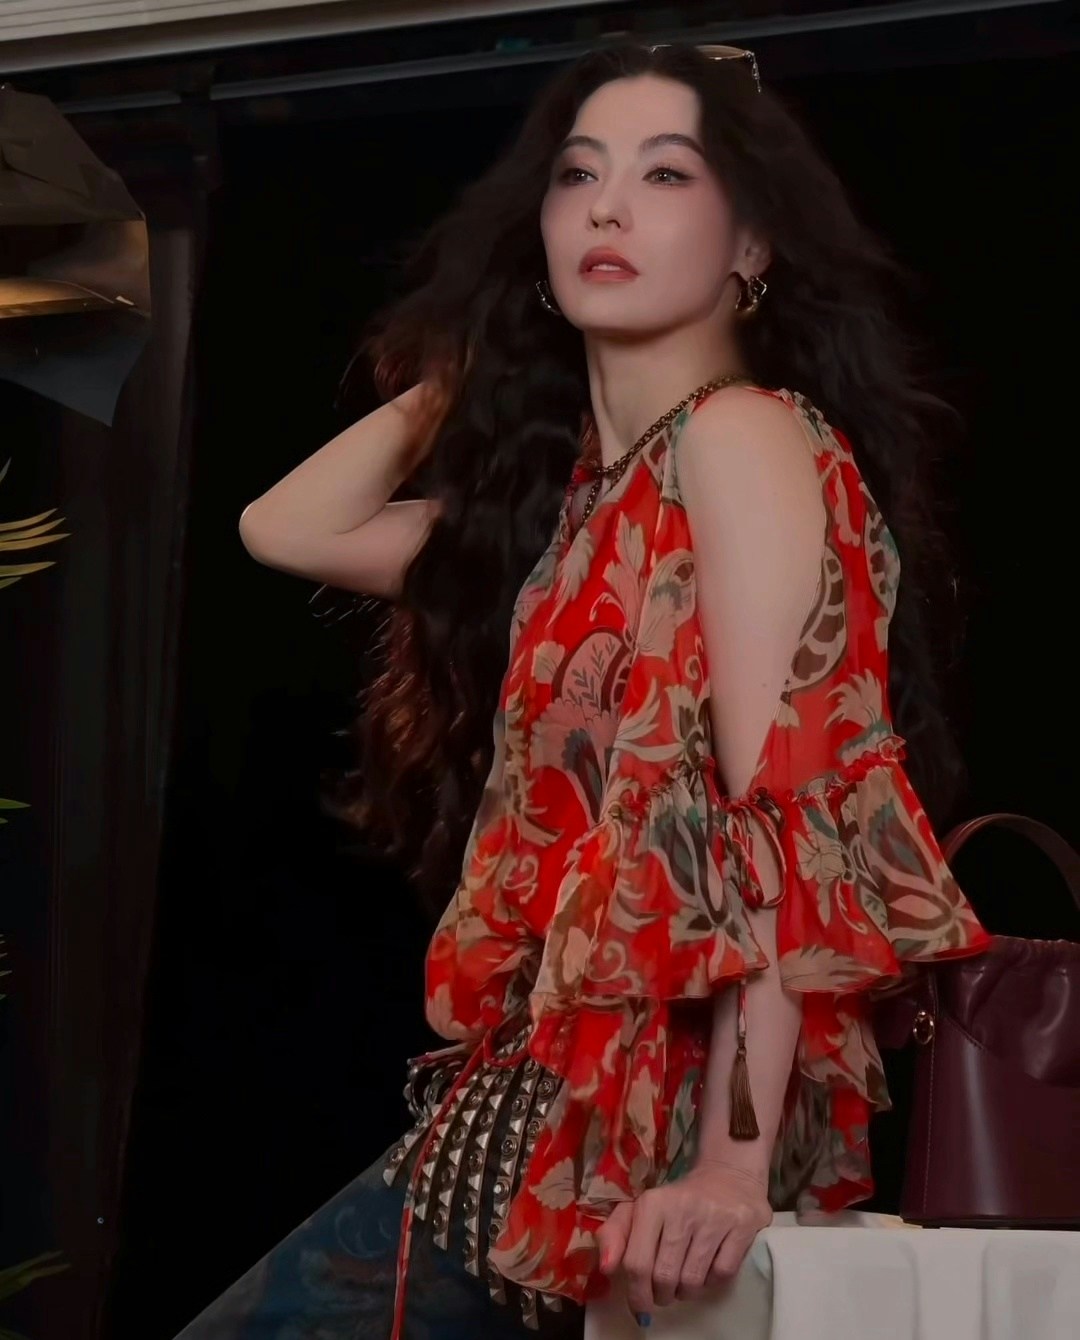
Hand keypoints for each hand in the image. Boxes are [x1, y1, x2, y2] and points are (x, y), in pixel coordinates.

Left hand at [595, 1161, 771, 1318]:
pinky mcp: (741, 1227)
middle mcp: (682, 1208)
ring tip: (684, 1279)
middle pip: (664, 1277)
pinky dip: (712, 1282)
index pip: (637, 1263)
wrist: (728, 1176)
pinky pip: (721, 1275)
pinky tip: (708, 1269)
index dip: (636, 1293)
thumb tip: (606, 1268)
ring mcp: (713, 1218)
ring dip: (686, 1291)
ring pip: (692, 1281)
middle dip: (662, 1295)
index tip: (640, 1304)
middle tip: (664, 1291)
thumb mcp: (640, 1210)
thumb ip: (615, 1235)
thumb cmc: (677, 1201)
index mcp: (652, 1203)